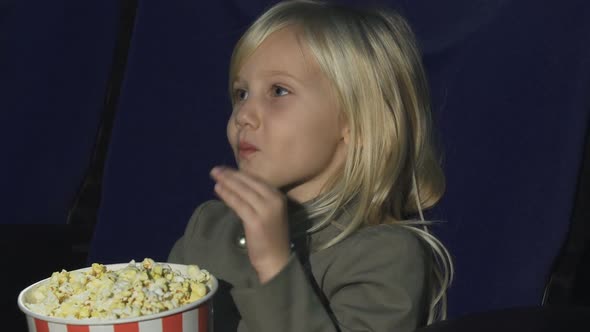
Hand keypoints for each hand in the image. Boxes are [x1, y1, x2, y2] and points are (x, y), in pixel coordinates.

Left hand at [210, 166, 290, 282]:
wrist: (276, 259)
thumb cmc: (270, 238)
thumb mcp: (267, 214)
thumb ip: (257, 200)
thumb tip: (236, 187)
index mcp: (278, 197)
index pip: (256, 180)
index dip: (239, 174)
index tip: (226, 170)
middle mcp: (274, 200)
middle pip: (248, 183)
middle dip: (230, 175)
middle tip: (215, 170)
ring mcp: (265, 210)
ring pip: (242, 191)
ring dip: (227, 182)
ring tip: (214, 175)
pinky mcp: (255, 220)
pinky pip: (238, 203)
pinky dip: (227, 195)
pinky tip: (218, 189)